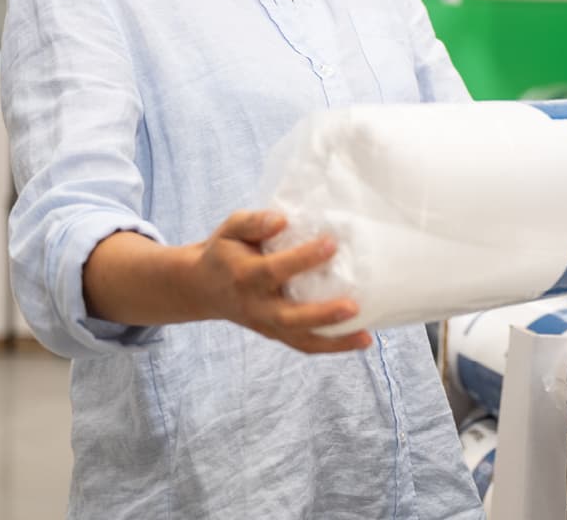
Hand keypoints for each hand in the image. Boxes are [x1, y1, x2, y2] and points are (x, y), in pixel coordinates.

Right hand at [193, 209, 372, 354]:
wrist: (201, 287)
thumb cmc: (224, 251)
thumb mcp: (230, 229)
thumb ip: (254, 221)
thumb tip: (281, 220)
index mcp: (245, 276)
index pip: (275, 270)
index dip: (303, 258)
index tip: (332, 243)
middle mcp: (255, 306)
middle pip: (290, 317)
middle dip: (322, 314)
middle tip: (353, 306)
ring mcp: (265, 324)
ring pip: (300, 339)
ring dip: (334, 342)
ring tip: (366, 337)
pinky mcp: (274, 334)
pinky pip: (303, 344)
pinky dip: (330, 346)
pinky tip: (358, 339)